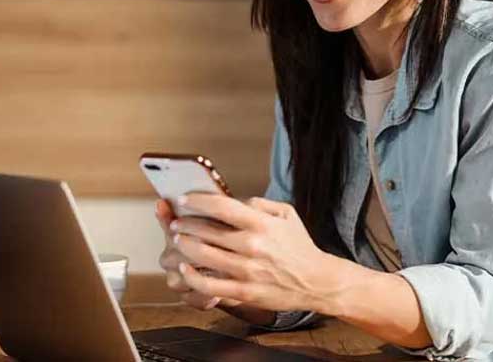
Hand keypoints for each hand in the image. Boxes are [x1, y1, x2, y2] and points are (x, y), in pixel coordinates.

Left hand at [169, 193, 342, 313]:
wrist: (315, 281)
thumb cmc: (299, 246)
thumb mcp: (286, 214)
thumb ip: (258, 204)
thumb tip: (231, 200)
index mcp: (262, 224)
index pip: (221, 207)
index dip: (197, 201)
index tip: (184, 200)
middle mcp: (252, 246)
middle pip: (206, 231)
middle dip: (185, 224)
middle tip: (177, 222)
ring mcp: (247, 270)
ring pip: (202, 255)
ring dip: (184, 245)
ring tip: (178, 240)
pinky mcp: (243, 292)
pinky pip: (208, 285)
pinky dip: (192, 275)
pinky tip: (185, 268)